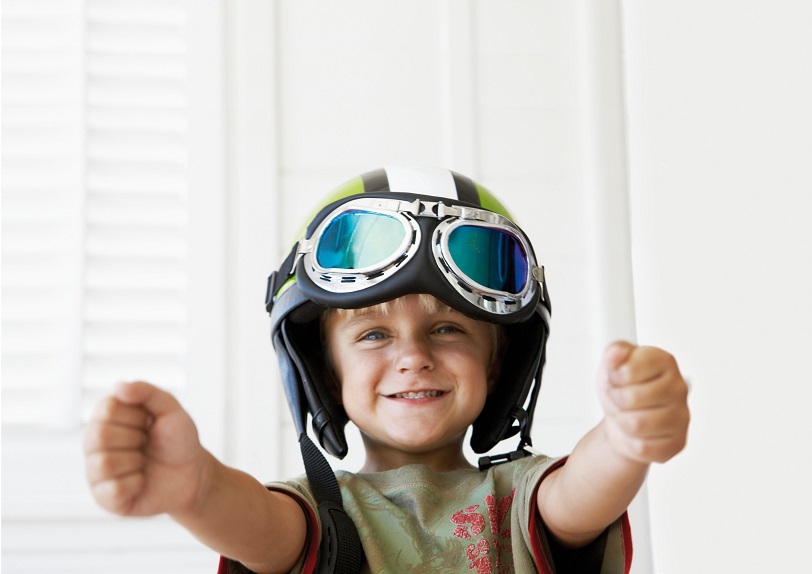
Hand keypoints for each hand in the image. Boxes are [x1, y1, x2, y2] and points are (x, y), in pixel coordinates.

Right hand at [84, 381, 208, 516]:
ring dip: (136, 462)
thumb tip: (119, 386)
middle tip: (146, 443)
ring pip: (105, 463)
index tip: (148, 422)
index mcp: (106, 417)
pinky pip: (113, 490)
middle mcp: (94, 443)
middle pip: (100, 436)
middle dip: (135, 439)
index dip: (136, 416)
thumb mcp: (171, 409)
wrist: (193, 474)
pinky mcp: (104, 498)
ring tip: (143, 462)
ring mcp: (96, 471)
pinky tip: (142, 481)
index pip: (107, 409)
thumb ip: (148, 392)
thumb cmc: (178, 440)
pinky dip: (137, 483)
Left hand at [598, 342, 689, 464]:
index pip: (628, 370)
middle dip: (616, 401)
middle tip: (619, 399)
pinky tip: (636, 433)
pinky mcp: (678, 442)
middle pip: (630, 398)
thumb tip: (615, 353)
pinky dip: (631, 442)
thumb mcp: (612, 365)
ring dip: (622, 422)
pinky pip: (643, 447)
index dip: (614, 377)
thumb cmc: (622, 390)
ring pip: (636, 424)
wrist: (623, 420)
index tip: (617, 378)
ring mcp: (682, 416)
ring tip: (627, 415)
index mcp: (664, 361)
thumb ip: (613, 353)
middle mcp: (679, 387)